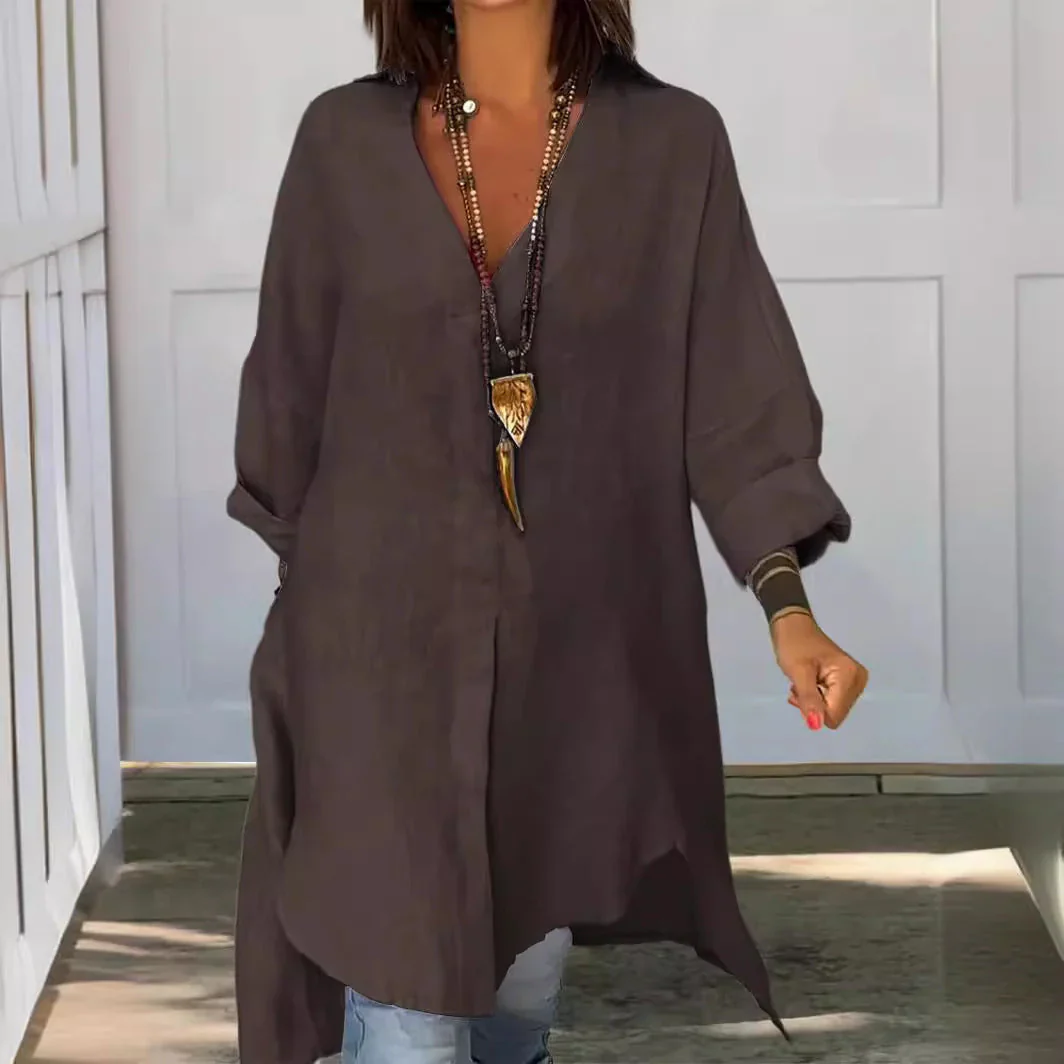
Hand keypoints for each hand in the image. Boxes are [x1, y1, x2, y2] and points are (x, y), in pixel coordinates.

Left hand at [770, 611, 867, 730]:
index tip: (802, 690)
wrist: (793, 626)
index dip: (814, 708)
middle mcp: (858, 680)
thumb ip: (809, 700)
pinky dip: (818, 696)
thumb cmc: (794, 645)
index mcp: (850, 676)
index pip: (834, 715)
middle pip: (835, 713)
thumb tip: (817, 725)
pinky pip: (833, 702)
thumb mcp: (798, 673)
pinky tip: (811, 681)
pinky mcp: (848, 682)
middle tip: (802, 684)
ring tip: (805, 680)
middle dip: (814, 704)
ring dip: (814, 700)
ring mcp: (855, 682)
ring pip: (832, 710)